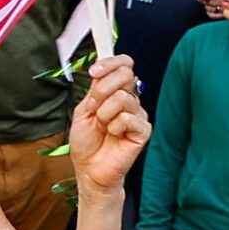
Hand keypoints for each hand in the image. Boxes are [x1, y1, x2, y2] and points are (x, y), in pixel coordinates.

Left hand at [69, 54, 150, 195]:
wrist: (89, 167)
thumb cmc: (86, 141)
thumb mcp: (84, 109)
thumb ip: (95, 90)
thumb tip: (101, 68)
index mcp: (115, 91)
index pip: (124, 65)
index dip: (111, 62)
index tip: (94, 71)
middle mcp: (130, 99)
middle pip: (125, 75)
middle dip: (102, 91)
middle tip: (95, 110)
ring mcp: (139, 114)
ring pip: (122, 98)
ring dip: (104, 114)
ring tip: (103, 128)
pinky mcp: (144, 130)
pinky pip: (127, 118)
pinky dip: (114, 127)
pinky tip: (114, 136)